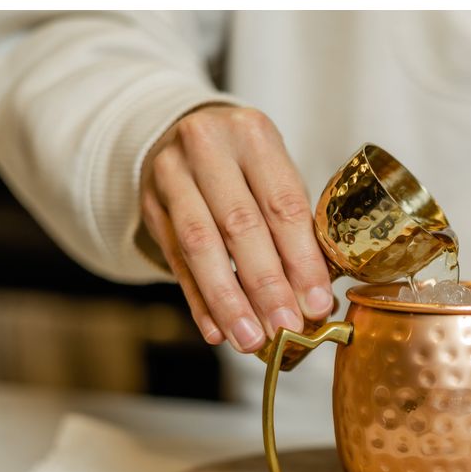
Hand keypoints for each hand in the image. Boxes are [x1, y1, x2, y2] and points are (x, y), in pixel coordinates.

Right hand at [139, 105, 333, 351]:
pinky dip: (198, 302)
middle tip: (286, 329)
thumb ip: (297, 227)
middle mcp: (207, 148)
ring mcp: (171, 176)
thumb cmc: (244, 164)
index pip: (282, 204)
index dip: (302, 259)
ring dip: (228, 301)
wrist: (178, 132)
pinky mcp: (151, 207)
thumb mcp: (275, 175)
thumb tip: (319, 298)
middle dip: (266, 286)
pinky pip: (176, 262)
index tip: (317, 303)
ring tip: (250, 340)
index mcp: (252, 135)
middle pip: (239, 227)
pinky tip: (216, 331)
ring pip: (200, 247)